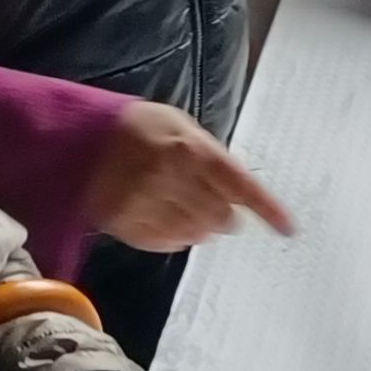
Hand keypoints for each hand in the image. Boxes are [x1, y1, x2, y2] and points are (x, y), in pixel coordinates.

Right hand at [81, 102, 295, 252]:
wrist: (81, 137)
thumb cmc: (141, 128)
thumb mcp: (181, 127)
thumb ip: (211, 157)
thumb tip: (239, 192)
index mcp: (192, 148)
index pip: (241, 185)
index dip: (268, 209)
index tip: (289, 229)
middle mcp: (172, 177)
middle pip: (220, 217)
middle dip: (225, 217)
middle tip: (219, 210)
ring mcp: (146, 202)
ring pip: (194, 235)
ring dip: (200, 228)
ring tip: (186, 210)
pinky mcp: (123, 223)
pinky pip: (164, 244)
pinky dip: (174, 238)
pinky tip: (169, 222)